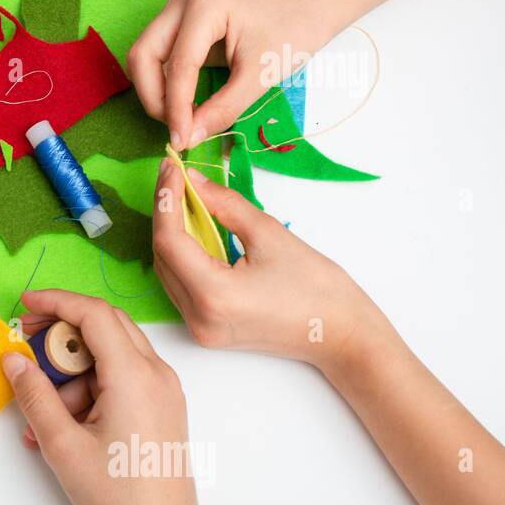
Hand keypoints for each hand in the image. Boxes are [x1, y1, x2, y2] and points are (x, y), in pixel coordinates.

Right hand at [2, 291, 225, 504]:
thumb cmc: (116, 496)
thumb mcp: (62, 445)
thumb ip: (34, 395)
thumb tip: (12, 360)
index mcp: (134, 375)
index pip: (93, 313)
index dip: (56, 301)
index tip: (24, 304)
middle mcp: (156, 374)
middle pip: (106, 326)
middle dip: (62, 331)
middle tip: (27, 346)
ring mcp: (164, 391)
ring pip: (111, 355)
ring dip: (73, 372)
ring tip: (43, 419)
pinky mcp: (162, 409)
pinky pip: (122, 379)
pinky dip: (91, 389)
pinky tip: (65, 425)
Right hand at [128, 0, 341, 148]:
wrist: (310, 7)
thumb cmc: (293, 32)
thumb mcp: (261, 76)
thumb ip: (223, 109)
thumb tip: (187, 138)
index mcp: (206, 2)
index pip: (178, 64)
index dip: (175, 107)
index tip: (181, 141)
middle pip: (144, 55)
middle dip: (155, 97)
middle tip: (178, 127)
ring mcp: (178, 6)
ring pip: (144, 57)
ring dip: (155, 92)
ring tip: (182, 116)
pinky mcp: (178, 19)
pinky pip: (157, 56)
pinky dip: (165, 83)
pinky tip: (184, 102)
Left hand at [151, 157, 379, 369]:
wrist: (341, 335)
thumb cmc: (317, 288)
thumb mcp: (270, 234)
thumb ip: (225, 204)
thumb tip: (194, 180)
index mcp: (213, 295)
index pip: (169, 240)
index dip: (166, 200)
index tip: (171, 168)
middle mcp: (198, 317)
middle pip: (163, 256)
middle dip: (165, 213)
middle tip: (172, 176)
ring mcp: (200, 329)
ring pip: (168, 272)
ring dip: (171, 234)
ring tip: (180, 196)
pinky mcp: (207, 330)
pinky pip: (181, 286)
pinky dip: (182, 256)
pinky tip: (191, 228)